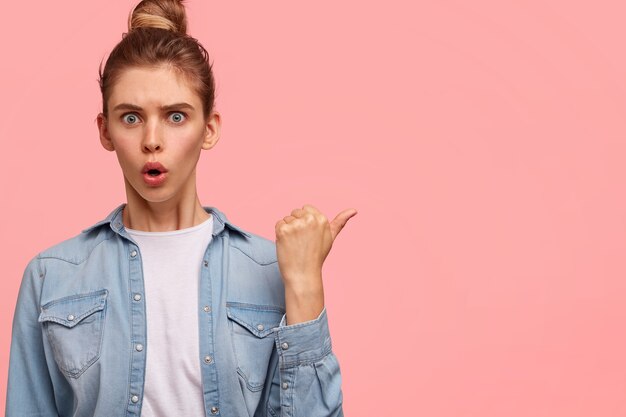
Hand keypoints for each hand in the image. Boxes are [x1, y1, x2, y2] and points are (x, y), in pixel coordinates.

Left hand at [275, 204, 356, 323]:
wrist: (303, 275)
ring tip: (295, 244)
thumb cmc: (316, 257)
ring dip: (287, 229)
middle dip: (296, 224)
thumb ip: (340, 222)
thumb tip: (354, 210)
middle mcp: (310, 219)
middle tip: (301, 242)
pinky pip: (278, 224)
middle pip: (295, 212)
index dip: (304, 222)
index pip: (306, 208)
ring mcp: (296, 225)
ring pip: (286, 218)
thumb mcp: (331, 238)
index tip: (307, 236)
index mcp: (322, 219)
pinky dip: (280, 234)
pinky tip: (287, 245)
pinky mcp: (284, 230)